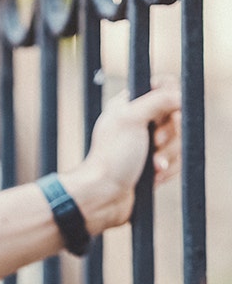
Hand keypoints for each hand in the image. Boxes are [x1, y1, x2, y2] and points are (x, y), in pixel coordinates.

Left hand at [61, 83, 181, 233]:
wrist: (103, 196)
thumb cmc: (112, 157)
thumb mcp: (131, 120)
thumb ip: (157, 100)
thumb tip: (180, 95)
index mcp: (128, 105)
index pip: (162, 86)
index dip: (171, 97)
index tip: (168, 111)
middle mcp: (138, 122)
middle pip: (176, 116)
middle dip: (170, 135)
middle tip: (154, 143)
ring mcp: (147, 144)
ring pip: (179, 141)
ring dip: (167, 156)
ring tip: (151, 166)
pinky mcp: (154, 163)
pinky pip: (177, 161)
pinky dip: (167, 170)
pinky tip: (152, 178)